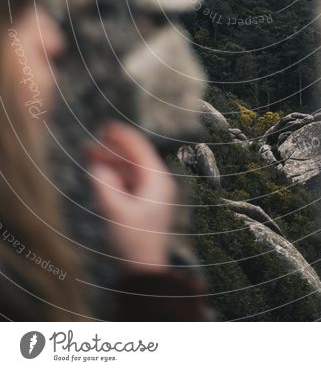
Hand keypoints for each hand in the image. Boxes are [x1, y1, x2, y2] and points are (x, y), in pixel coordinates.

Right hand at [86, 121, 176, 272]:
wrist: (144, 270)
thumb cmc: (134, 241)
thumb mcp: (116, 212)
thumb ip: (105, 186)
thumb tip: (97, 167)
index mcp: (158, 181)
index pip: (140, 149)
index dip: (122, 136)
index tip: (105, 126)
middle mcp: (158, 183)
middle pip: (134, 158)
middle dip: (111, 151)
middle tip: (88, 146)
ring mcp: (151, 194)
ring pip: (130, 170)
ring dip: (111, 163)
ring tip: (89, 158)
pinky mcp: (144, 204)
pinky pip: (128, 182)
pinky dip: (114, 176)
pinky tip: (99, 176)